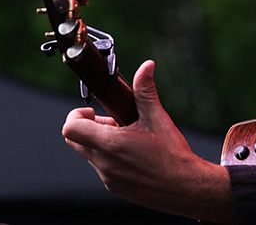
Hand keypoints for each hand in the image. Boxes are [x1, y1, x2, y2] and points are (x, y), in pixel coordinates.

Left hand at [62, 60, 234, 222]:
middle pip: (75, 141)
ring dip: (100, 142)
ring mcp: (108, 178)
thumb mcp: (158, 119)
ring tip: (128, 137)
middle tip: (112, 122)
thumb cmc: (173, 156)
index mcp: (111, 145)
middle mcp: (104, 164)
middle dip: (88, 127)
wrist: (186, 188)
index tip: (92, 111)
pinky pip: (101, 168)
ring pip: (89, 154)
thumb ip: (145, 91)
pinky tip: (133, 153)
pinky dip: (109, 157)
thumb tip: (146, 67)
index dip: (76, 115)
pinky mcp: (114, 187)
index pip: (70, 128)